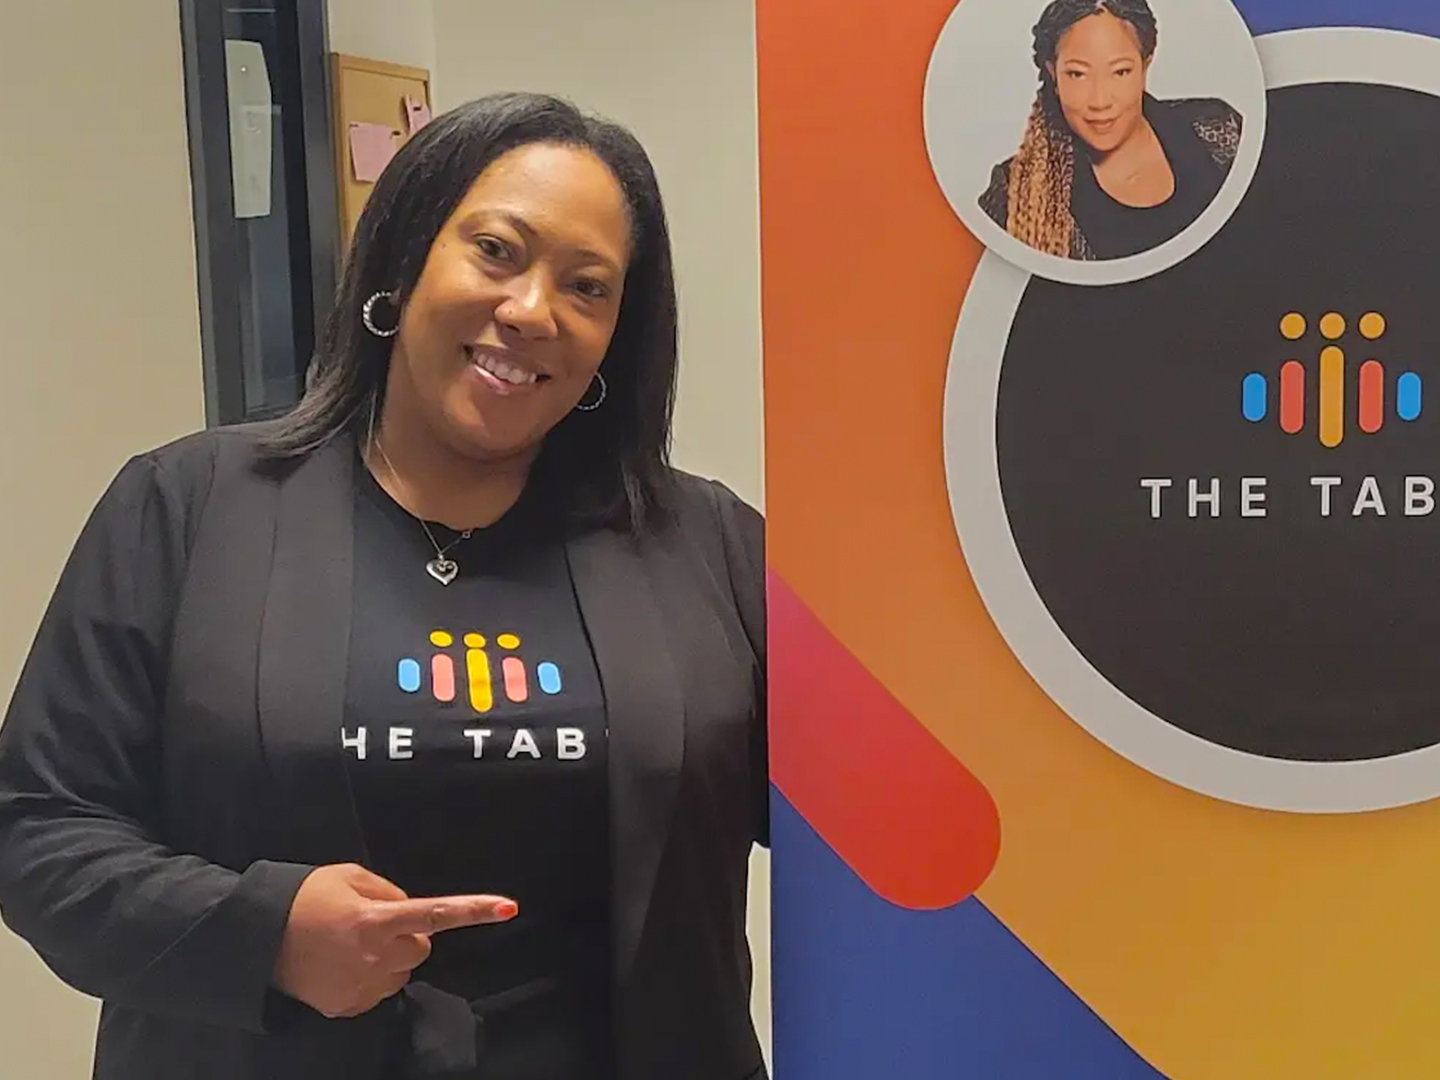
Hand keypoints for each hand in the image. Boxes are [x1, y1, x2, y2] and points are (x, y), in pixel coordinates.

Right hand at [272, 863, 517, 1018]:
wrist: (258, 938)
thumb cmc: (304, 899)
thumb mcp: (349, 876)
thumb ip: (389, 891)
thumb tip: (411, 910)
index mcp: (378, 918)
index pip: (436, 913)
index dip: (474, 910)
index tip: (508, 907)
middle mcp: (376, 956)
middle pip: (421, 947)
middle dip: (407, 935)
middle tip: (373, 924)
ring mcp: (363, 986)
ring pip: (401, 971)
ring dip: (388, 958)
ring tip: (350, 945)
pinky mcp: (349, 1006)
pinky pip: (377, 991)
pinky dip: (367, 978)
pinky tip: (340, 965)